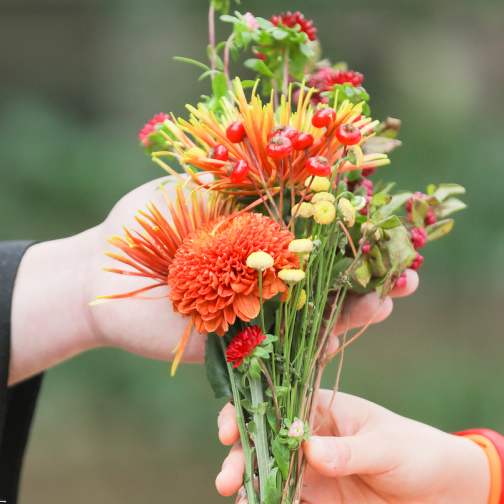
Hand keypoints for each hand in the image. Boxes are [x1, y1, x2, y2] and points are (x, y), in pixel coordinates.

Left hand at [8, 179, 419, 381]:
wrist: (97, 271)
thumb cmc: (146, 219)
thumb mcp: (203, 182)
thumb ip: (250, 176)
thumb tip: (309, 150)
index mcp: (267, 234)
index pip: (332, 235)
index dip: (368, 235)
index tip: (400, 230)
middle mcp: (271, 275)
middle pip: (337, 281)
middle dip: (376, 281)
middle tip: (405, 279)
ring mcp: (258, 313)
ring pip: (319, 319)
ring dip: (355, 314)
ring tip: (381, 303)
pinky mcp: (237, 348)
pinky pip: (283, 353)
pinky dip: (310, 347)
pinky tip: (334, 336)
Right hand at [217, 390, 490, 503]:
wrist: (437, 493)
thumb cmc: (413, 451)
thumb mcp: (385, 447)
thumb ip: (348, 452)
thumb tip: (311, 452)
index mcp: (318, 411)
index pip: (271, 406)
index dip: (244, 415)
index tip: (230, 432)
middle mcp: (303, 442)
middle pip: (259, 448)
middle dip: (238, 464)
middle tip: (227, 483)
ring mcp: (307, 478)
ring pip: (267, 486)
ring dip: (249, 499)